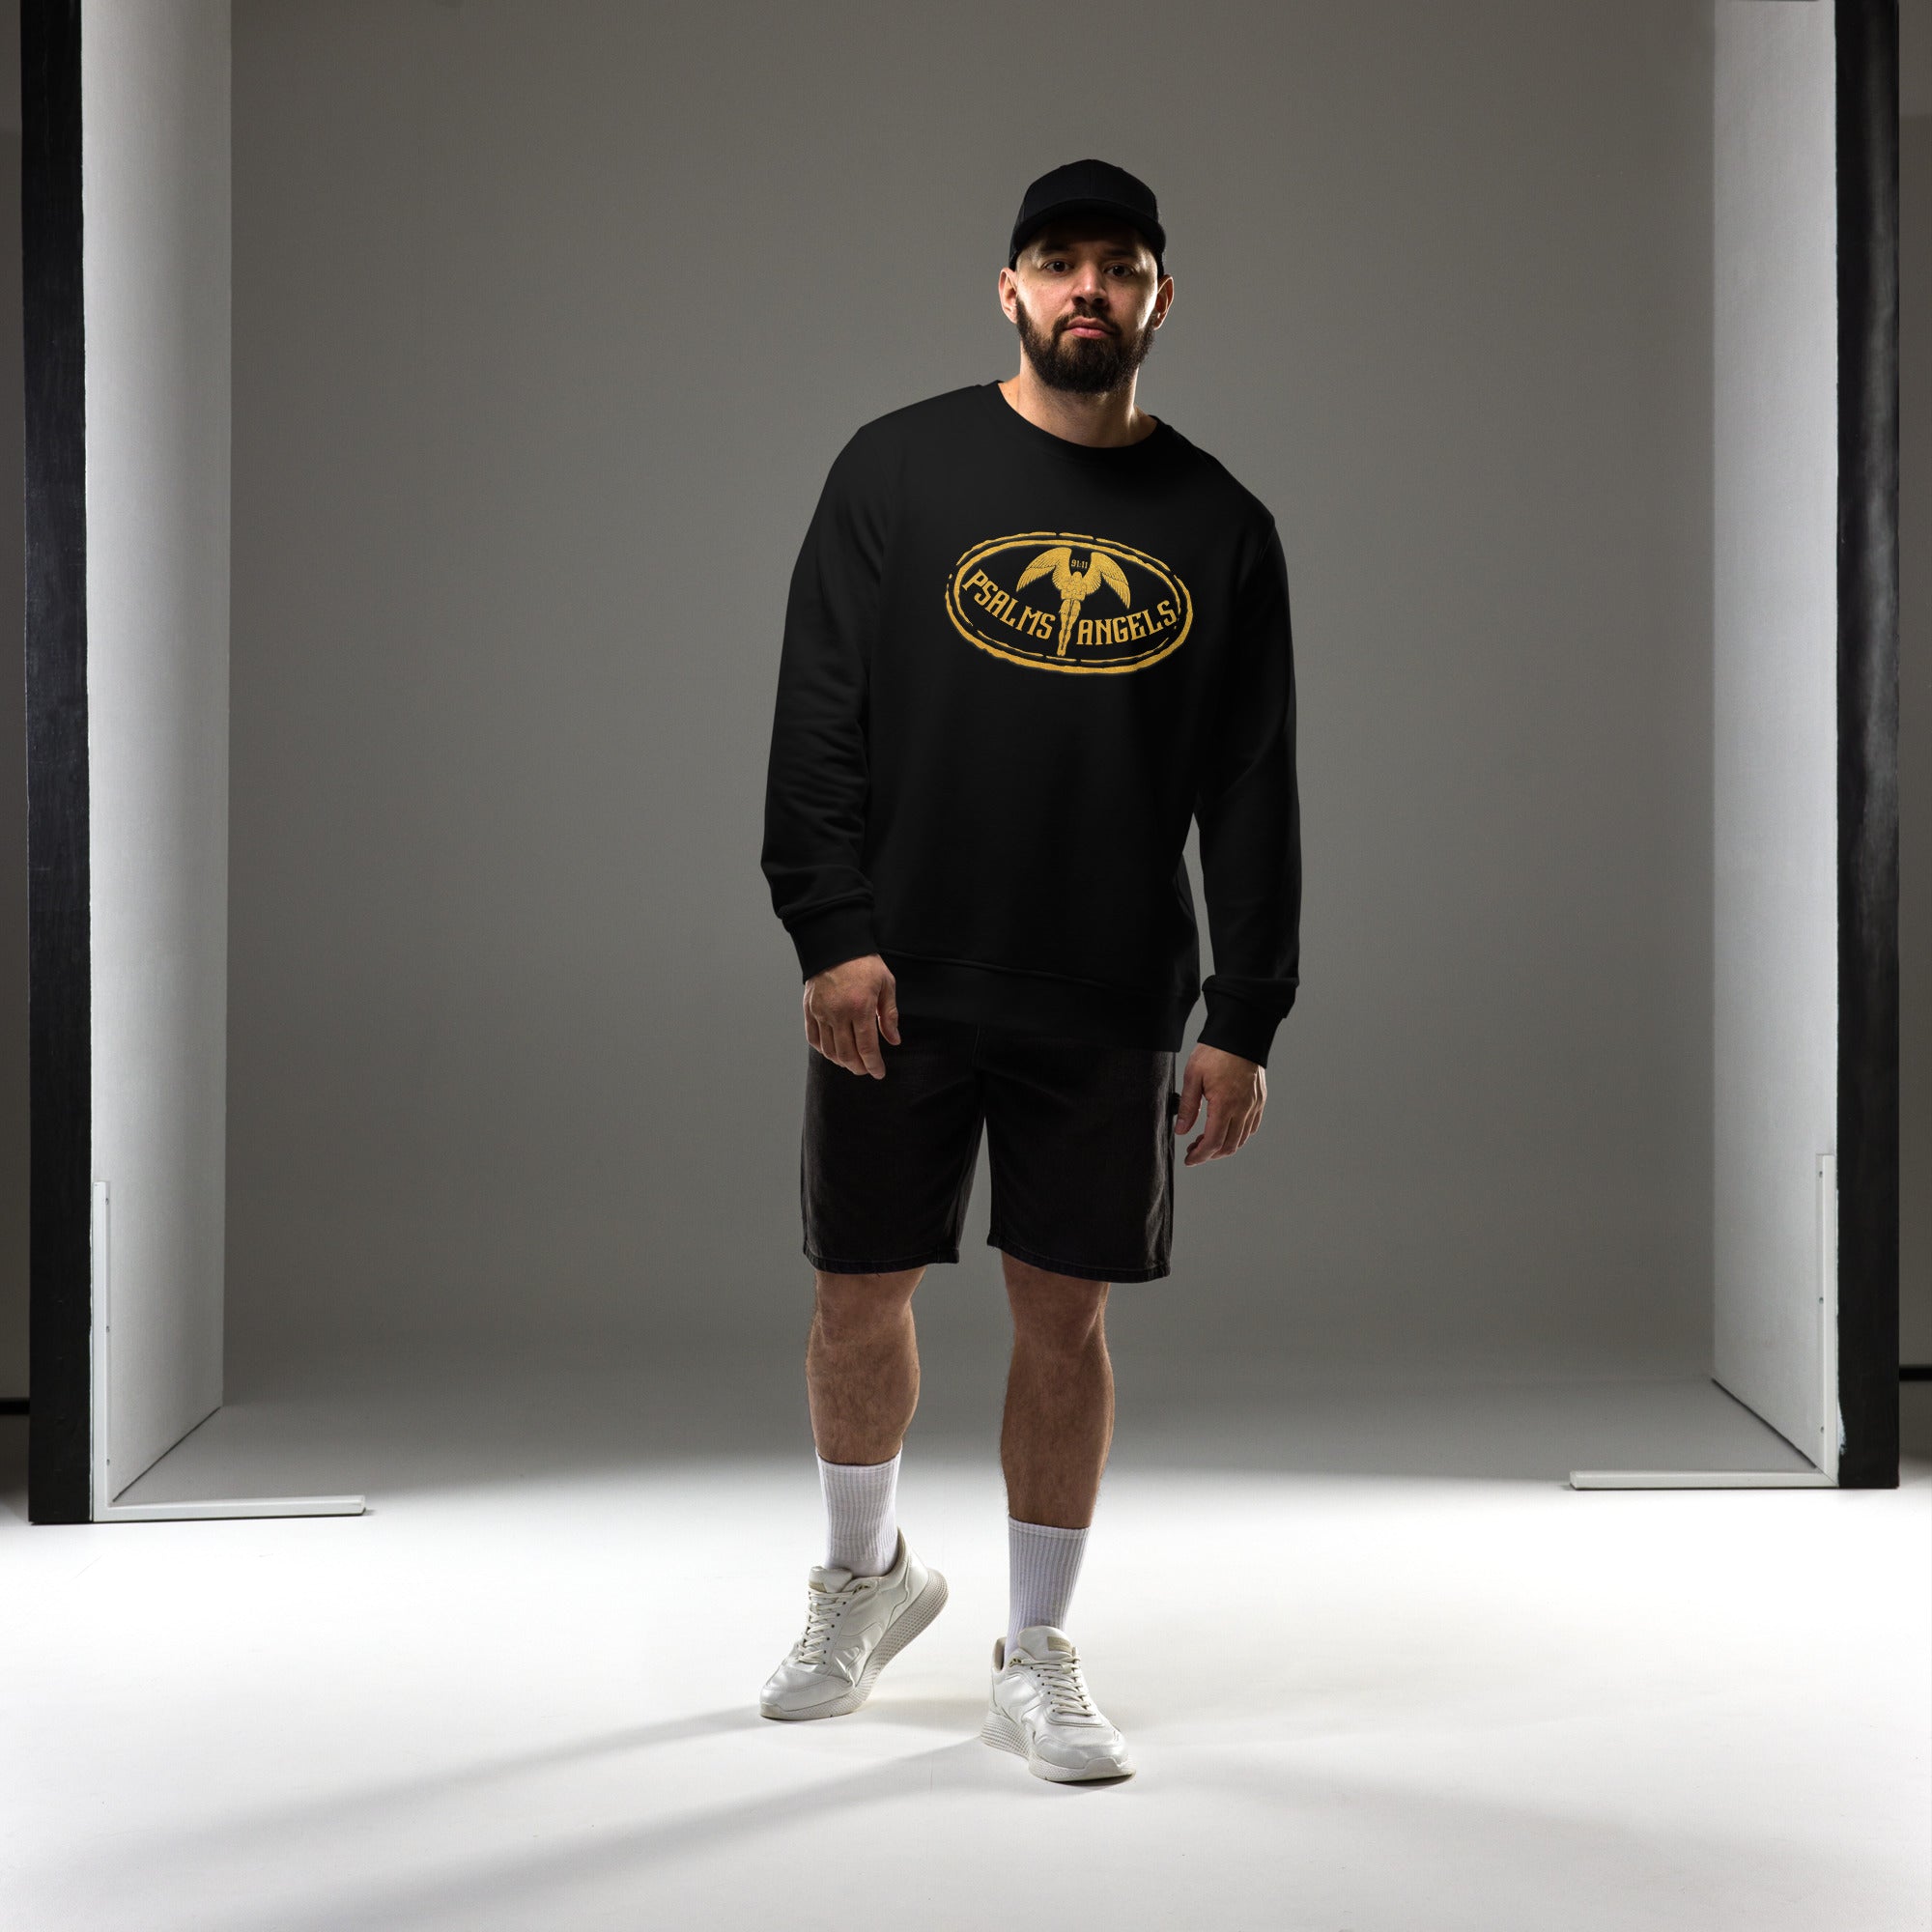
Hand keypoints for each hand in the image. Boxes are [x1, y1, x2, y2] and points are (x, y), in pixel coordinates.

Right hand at [804, 954, 900, 1076]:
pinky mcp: (809, 1009)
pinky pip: (813, 1038)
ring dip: (842, 1062)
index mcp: (861, 1007)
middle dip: (859, 1067)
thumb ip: (889, 1015)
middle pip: (847, 1054)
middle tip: (866, 1070)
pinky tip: (833, 1052)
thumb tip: (894, 1040)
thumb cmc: (865, 963)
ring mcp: (821, 1012)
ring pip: (829, 1050)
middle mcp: (838, 1013)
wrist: (835, 944)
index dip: (874, 1065)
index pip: (867, 1047)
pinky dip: (823, 1050)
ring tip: (852, 1063)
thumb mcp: (886, 984)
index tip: (879, 1073)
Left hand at [1174, 1043, 1264, 1163]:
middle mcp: (1243, 1108)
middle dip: (1210, 1154)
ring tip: (1206, 1140)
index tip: (1189, 1159)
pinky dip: (1238, 1136)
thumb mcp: (1193, 1076)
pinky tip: (1225, 1130)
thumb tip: (1182, 1131)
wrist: (1240, 1034)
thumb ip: (1189, 1107)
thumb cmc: (1214, 1052)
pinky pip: (1251, 1127)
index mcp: (1225, 1104)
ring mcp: (1254, 1105)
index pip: (1213, 1142)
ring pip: (1241, 1139)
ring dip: (1224, 1146)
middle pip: (1228, 1146)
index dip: (1200, 1156)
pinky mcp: (1259, 1100)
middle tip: (1194, 1151)